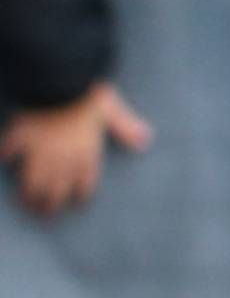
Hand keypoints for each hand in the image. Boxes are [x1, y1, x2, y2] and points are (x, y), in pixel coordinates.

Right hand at [8, 82, 146, 215]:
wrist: (60, 82)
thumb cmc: (89, 95)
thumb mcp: (111, 110)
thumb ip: (126, 127)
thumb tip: (146, 141)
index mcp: (85, 152)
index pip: (85, 182)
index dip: (81, 194)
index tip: (77, 204)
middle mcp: (61, 158)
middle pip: (55, 190)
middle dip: (50, 204)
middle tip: (46, 214)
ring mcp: (39, 151)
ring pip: (31, 181)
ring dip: (27, 193)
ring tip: (24, 202)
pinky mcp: (20, 137)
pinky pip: (10, 149)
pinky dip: (6, 154)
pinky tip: (3, 159)